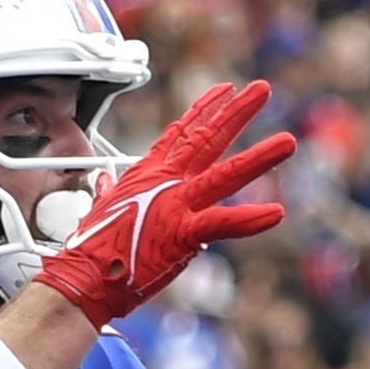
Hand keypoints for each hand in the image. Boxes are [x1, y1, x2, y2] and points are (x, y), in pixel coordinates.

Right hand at [32, 80, 294, 328]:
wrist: (83, 279)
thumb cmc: (91, 251)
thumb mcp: (99, 211)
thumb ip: (107, 191)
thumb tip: (103, 181)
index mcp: (147, 175)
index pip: (181, 133)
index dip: (204, 109)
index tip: (225, 90)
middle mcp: (165, 183)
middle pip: (207, 138)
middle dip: (237, 112)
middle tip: (262, 89)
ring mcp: (176, 205)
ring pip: (225, 174)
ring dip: (259, 158)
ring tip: (287, 142)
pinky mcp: (182, 233)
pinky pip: (222, 223)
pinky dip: (249, 219)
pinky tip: (275, 213)